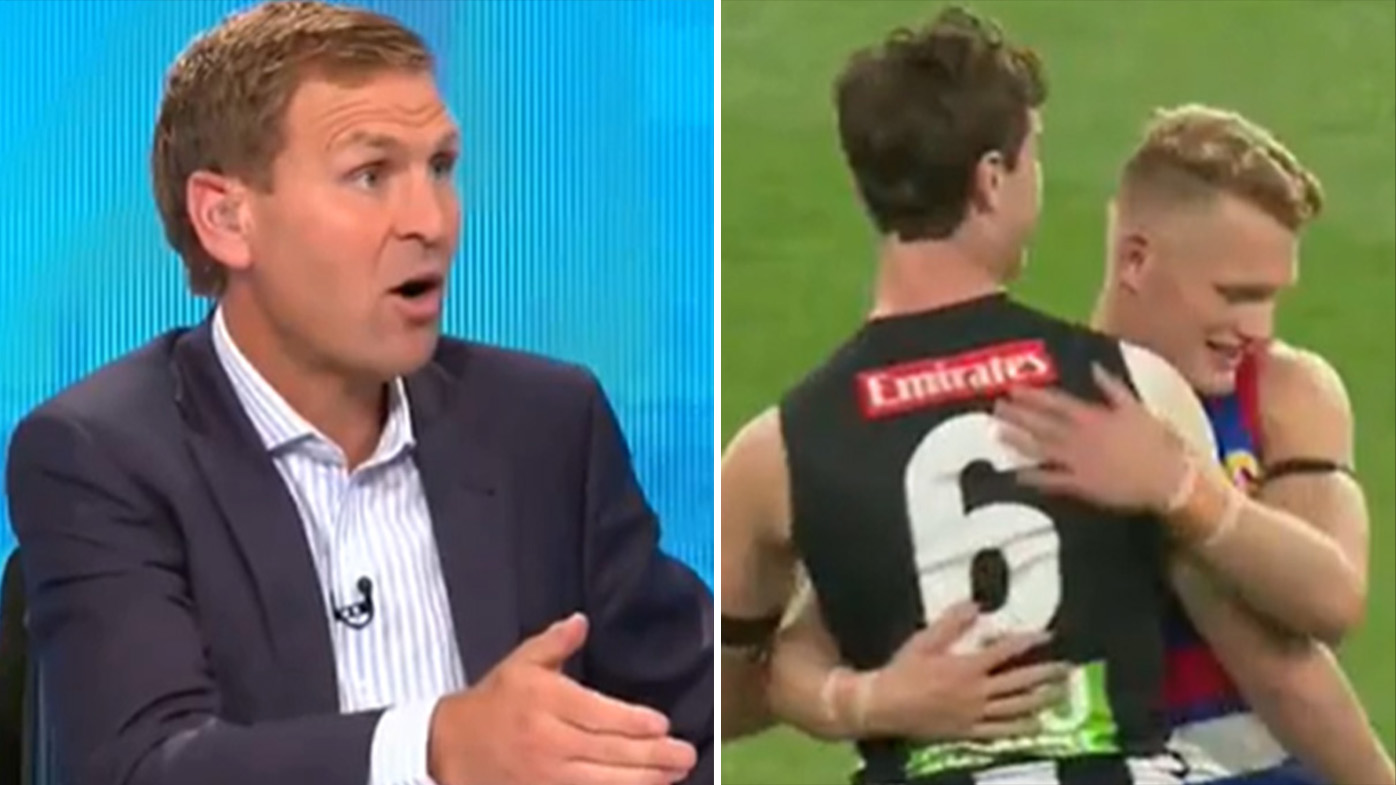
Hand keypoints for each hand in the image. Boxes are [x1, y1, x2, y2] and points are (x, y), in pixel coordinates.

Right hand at [428, 613, 696, 784]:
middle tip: (684, 755)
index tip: (662, 724)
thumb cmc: (492, 703)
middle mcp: (546, 741)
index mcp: (543, 702)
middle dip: (651, 756)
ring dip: (641, 781)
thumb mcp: (519, 664)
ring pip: (601, 783)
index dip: (634, 722)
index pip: (597, 714)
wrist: (447, 748)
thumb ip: (555, 643)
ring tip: (672, 776)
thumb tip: (581, 622)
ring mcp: (543, 777)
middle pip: (607, 751)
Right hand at [863, 602, 1069, 740]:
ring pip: (1016, 707)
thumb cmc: (903, 671)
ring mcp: (975, 714)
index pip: (1007, 651)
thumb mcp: (925, 641)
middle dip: (1045, 674)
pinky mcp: (968, 731)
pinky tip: (1036, 725)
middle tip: (1066, 669)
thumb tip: (975, 605)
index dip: (1029, 642)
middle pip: (1019, 682)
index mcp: (967, 667)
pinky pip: (1000, 731)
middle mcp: (977, 691)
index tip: (1047, 636)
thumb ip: (952, 623)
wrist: (885, 705)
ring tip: (1059, 695)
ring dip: (1041, 700)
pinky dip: (1020, 728)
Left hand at [993, 365, 1189, 512]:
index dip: (1032, 396)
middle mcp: (1080, 438)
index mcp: (1094, 417)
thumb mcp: (1136, 408)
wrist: (1170, 477)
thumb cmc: (1157, 440)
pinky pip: (1052, 481)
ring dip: (1017, 441)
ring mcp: (1078, 462)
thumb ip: (1112, 387)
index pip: (1056, 403)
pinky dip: (1033, 478)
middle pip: (1042, 424)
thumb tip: (1094, 367)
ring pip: (1041, 449)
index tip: (1012, 389)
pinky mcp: (1081, 485)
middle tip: (994, 408)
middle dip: (1017, 416)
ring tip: (997, 433)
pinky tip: (1015, 476)